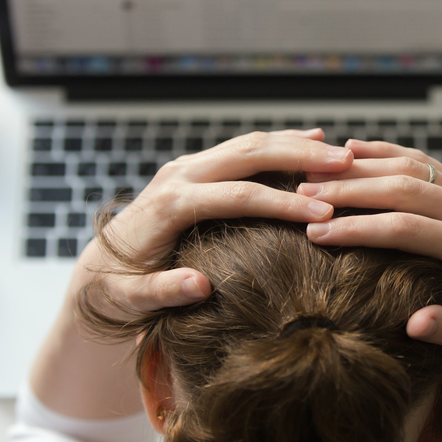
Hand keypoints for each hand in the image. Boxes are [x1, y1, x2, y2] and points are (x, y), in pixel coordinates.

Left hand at [68, 130, 353, 314]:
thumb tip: (200, 286)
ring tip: (341, 153)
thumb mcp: (132, 301)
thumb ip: (162, 292)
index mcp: (169, 205)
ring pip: (249, 144)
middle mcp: (179, 176)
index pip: (237, 197)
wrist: (96, 269)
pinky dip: (279, 144)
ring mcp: (188, 167)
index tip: (323, 214)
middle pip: (248, 155)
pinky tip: (312, 140)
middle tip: (345, 164)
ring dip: (295, 145)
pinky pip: (244, 149)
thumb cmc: (117, 291)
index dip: (282, 204)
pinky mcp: (196, 167)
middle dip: (300, 158)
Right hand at [297, 139, 441, 357]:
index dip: (359, 228)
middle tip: (302, 195)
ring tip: (314, 173)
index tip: (317, 232)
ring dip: (361, 167)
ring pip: (412, 166)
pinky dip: (386, 152)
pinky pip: (423, 161)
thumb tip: (413, 324)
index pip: (407, 228)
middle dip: (350, 190)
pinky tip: (351, 150)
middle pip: (404, 188)